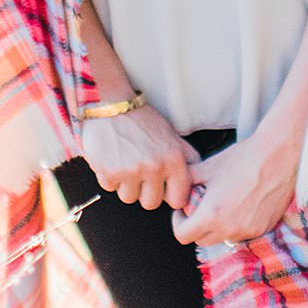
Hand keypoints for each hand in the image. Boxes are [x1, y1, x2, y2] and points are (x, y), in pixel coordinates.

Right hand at [81, 104, 199, 211]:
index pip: (178, 199)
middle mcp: (155, 166)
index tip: (164, 188)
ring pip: (130, 198)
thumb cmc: (141, 119)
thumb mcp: (171, 134)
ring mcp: (131, 171)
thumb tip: (197, 181)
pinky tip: (113, 158)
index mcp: (174, 158)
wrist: (111, 104)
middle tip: (141, 170)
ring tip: (126, 161)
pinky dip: (110, 177)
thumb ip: (185, 157)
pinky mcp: (110, 173)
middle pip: (152, 203)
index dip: (170, 195)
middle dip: (145, 191)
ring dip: (126, 185)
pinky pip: (111, 189)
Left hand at [171, 124, 300, 246]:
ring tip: (224, 202)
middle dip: (197, 226)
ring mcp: (248, 232)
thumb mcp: (209, 166)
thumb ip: (188, 181)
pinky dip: (237, 224)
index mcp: (212, 214)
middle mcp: (229, 229)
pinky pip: (242, 234)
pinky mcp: (263, 229)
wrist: (279, 155)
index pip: (183, 236)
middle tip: (201, 206)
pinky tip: (243, 203)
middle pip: (201, 240)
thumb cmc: (244, 157)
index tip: (183, 212)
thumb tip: (178, 189)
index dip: (178, 223)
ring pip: (223, 238)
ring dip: (218, 226)